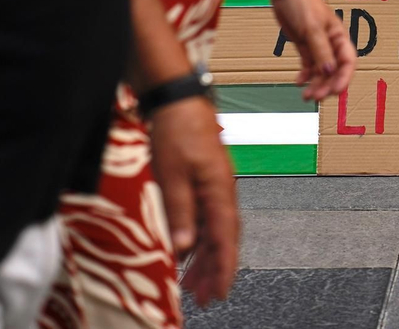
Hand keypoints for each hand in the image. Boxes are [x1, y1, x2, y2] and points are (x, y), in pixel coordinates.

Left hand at [150, 97, 238, 306]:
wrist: (178, 101)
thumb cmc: (178, 131)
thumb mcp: (172, 175)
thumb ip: (180, 212)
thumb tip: (183, 248)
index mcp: (219, 191)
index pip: (225, 238)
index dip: (224, 268)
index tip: (221, 292)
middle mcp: (222, 191)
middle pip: (223, 239)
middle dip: (216, 270)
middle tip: (207, 297)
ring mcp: (214, 187)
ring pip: (214, 231)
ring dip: (206, 259)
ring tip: (195, 283)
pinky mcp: (204, 182)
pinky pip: (205, 218)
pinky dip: (198, 239)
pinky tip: (187, 252)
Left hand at [269, 0, 355, 100]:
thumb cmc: (302, 3)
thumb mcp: (312, 28)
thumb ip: (320, 51)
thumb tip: (329, 71)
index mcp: (339, 36)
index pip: (348, 61)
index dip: (344, 78)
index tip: (335, 91)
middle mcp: (331, 42)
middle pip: (334, 70)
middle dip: (327, 85)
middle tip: (316, 96)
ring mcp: (317, 45)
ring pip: (320, 71)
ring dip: (315, 83)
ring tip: (306, 95)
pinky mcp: (304, 45)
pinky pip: (308, 65)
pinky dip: (305, 75)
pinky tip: (299, 82)